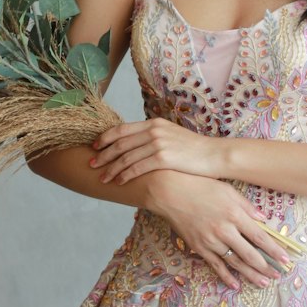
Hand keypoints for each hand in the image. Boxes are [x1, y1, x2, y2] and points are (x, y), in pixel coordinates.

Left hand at [89, 118, 223, 185]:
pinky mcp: (163, 158)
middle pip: (120, 143)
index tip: (94, 147)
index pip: (122, 129)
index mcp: (154, 123)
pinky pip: (137, 168)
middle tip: (91, 164)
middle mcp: (154, 131)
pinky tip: (119, 182)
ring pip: (126, 157)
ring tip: (102, 178)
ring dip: (111, 168)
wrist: (215, 155)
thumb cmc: (195, 149)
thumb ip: (154, 137)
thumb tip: (138, 145)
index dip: (105, 138)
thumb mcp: (172, 136)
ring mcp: (158, 144)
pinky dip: (125, 175)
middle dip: (103, 155)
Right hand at [141, 171, 292, 290]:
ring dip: (250, 274)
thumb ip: (247, 206)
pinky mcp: (199, 248)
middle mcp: (225, 230)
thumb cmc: (200, 186)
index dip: (274, 250)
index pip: (260, 237)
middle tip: (279, 275)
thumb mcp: (227, 190)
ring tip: (263, 283)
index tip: (286, 258)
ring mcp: (211, 241)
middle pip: (250, 254)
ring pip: (235, 263)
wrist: (169, 192)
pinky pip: (215, 265)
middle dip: (266, 266)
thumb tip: (263, 220)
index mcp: (235, 214)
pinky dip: (226, 276)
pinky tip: (236, 285)